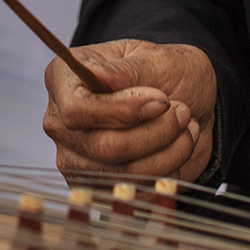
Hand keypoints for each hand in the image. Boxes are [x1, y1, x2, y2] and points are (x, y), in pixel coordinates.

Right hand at [43, 39, 216, 182]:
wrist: (187, 101)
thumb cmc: (167, 73)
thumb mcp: (154, 58)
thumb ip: (127, 70)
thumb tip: (96, 76)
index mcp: (63, 79)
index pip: (77, 109)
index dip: (122, 110)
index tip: (161, 100)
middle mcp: (61, 122)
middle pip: (104, 146)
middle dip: (156, 132)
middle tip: (182, 111)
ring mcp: (76, 159)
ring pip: (126, 172)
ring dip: (169, 150)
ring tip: (185, 126)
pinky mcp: (98, 187)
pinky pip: (138, 191)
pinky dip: (169, 171)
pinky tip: (178, 147)